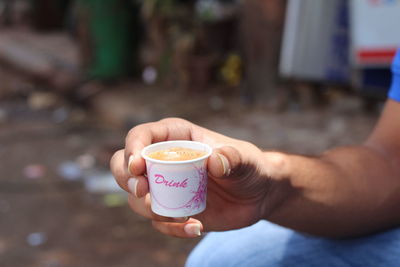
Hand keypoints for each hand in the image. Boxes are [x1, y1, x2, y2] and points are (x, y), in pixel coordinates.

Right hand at [110, 118, 284, 237]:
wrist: (258, 194)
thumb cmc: (249, 167)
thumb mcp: (245, 159)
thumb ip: (232, 158)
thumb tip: (215, 163)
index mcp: (176, 137)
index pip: (142, 135)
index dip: (133, 148)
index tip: (138, 166)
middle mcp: (163, 160)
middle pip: (124, 165)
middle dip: (127, 179)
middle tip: (143, 191)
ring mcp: (164, 186)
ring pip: (135, 197)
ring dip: (147, 208)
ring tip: (176, 217)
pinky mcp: (171, 209)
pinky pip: (157, 221)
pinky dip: (170, 228)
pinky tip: (195, 228)